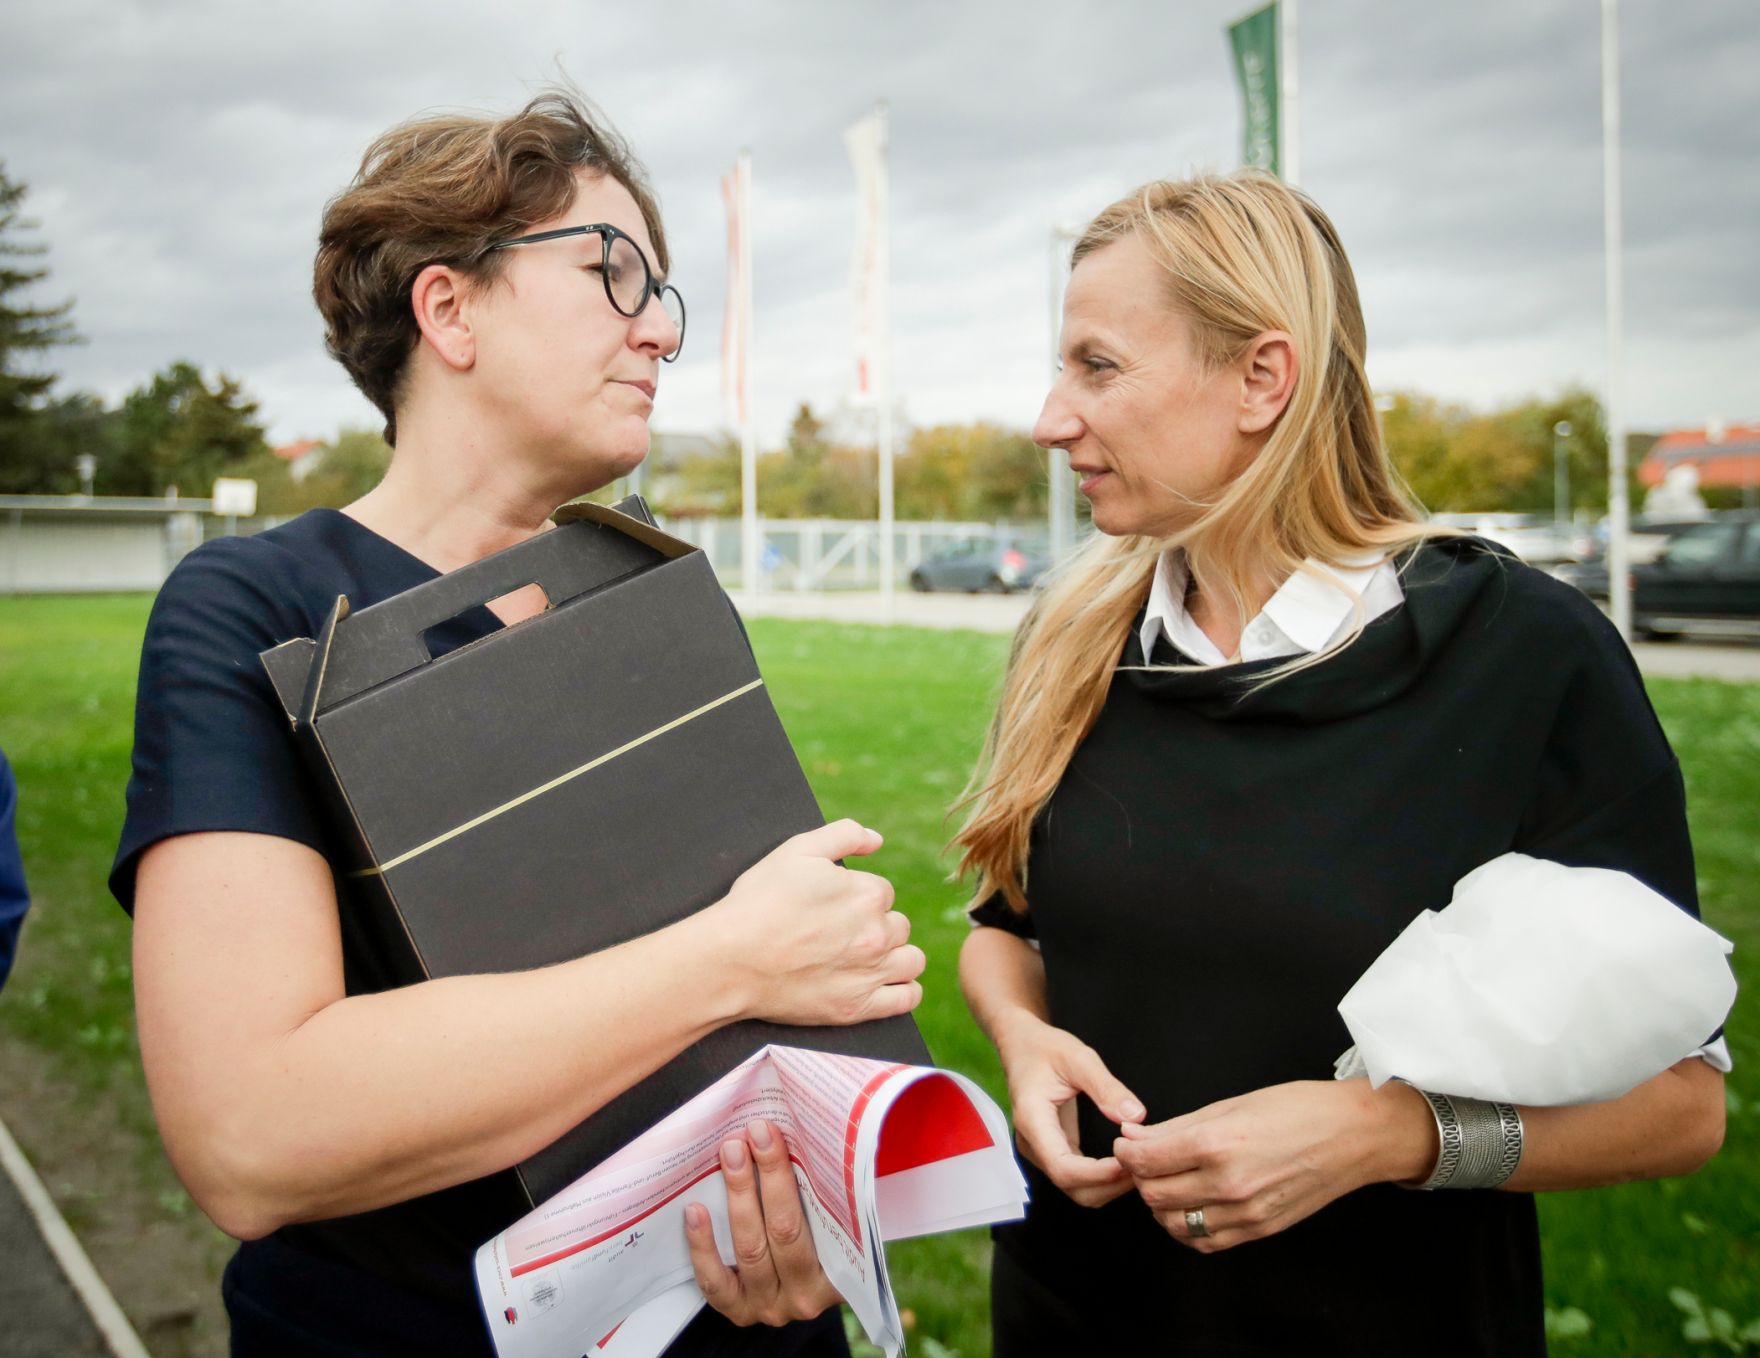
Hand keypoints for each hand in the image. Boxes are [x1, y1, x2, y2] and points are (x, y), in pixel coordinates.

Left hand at [685, 1120, 841, 1326]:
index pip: (823, 1220)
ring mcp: (771, 1305)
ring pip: (751, 1249)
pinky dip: (703, 1245)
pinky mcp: (740, 1311)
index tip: (775, 1136)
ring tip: (730, 1156)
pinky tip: (695, 1211)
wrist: (798, 1283)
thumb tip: (806, 1131)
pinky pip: (716, 1282)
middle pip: (784, 1230)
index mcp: (841, 1271)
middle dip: (766, 1175)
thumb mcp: (836, 1218)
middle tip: (753, 1134)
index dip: (793, 1175)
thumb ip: (830, 1190)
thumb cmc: (819, 1235)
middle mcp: (806, 1293)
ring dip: (738, 1197)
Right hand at [706, 819, 924, 1027]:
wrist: (730, 960)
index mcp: (868, 893)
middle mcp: (878, 933)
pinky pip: (906, 999)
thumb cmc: (759, 902)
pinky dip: (905, 991)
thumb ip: (845, 835)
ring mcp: (870, 973)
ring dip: (896, 955)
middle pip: (898, 925)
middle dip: (877, 925)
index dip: (857, 896)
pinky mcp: (857, 1007)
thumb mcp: (797, 850)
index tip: (833, 907)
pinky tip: (890, 983)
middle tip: (842, 932)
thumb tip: (877, 840)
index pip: (882, 892)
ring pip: (911, 960)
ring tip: (869, 957)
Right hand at [994, 1012, 1144, 1207]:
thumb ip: (1106, 1087)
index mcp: (1032, 1120)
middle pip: (1071, 1187)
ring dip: (1108, 1185)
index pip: (1063, 1167)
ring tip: (1138, 1165)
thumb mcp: (1078, 1057)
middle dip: (1109, 1185)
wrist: (1020, 1044)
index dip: (1098, 1174)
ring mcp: (1040, 1150)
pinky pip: (1076, 1176)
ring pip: (1075, 1188)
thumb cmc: (1044, 1048)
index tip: (1130, 1164)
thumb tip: (1137, 1117)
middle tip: (1143, 1167)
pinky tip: (1124, 1161)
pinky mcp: (1051, 1150)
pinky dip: (1101, 1177)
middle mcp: (1032, 1143)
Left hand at [1113, 1079, 1435, 1252]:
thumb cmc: (1297, 1109)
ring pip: (1174, 1223)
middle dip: (1140, 1176)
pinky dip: (1188, 1227)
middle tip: (1146, 1159)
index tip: (1127, 1142)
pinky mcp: (1259, 1230)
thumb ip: (1178, 1126)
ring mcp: (1245, 1213)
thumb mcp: (1231, 1105)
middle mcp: (1228, 1184)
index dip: (1127, 1150)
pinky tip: (1191, 1205)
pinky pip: (1206, 1241)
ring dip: (1161, 1204)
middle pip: (1154, 1194)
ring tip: (1169, 1181)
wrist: (1352, 1136)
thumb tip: (1136, 1136)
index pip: (1145, 1160)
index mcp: (1217, 1145)